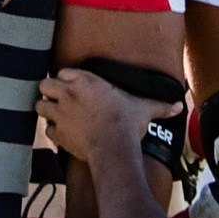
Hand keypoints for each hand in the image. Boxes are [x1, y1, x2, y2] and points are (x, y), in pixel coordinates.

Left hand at [36, 68, 182, 165]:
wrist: (113, 146)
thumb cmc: (127, 122)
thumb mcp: (142, 109)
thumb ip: (158, 105)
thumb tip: (179, 106)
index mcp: (84, 80)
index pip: (64, 71)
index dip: (67, 80)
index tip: (73, 87)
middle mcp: (67, 92)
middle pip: (44, 84)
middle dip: (49, 92)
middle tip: (58, 100)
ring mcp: (59, 112)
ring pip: (39, 105)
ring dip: (46, 110)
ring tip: (55, 115)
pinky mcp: (56, 132)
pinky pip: (47, 129)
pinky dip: (52, 131)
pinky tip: (62, 135)